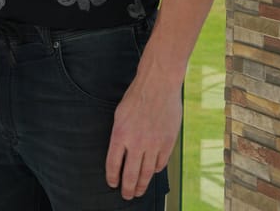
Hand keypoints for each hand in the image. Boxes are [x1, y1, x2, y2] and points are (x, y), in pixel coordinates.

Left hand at [105, 68, 181, 200]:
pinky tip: (152, 171)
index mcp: (120, 134)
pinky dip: (155, 170)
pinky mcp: (167, 142)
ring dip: (142, 185)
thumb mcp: (120, 114)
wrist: (159, 84)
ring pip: (146, 173)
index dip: (112, 177)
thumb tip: (120, 153)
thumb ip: (120, 134)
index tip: (112, 183)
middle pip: (130, 175)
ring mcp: (153, 144)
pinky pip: (160, 163)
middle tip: (126, 195)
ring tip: (139, 191)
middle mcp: (136, 142)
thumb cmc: (137, 95)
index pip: (113, 165)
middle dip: (127, 189)